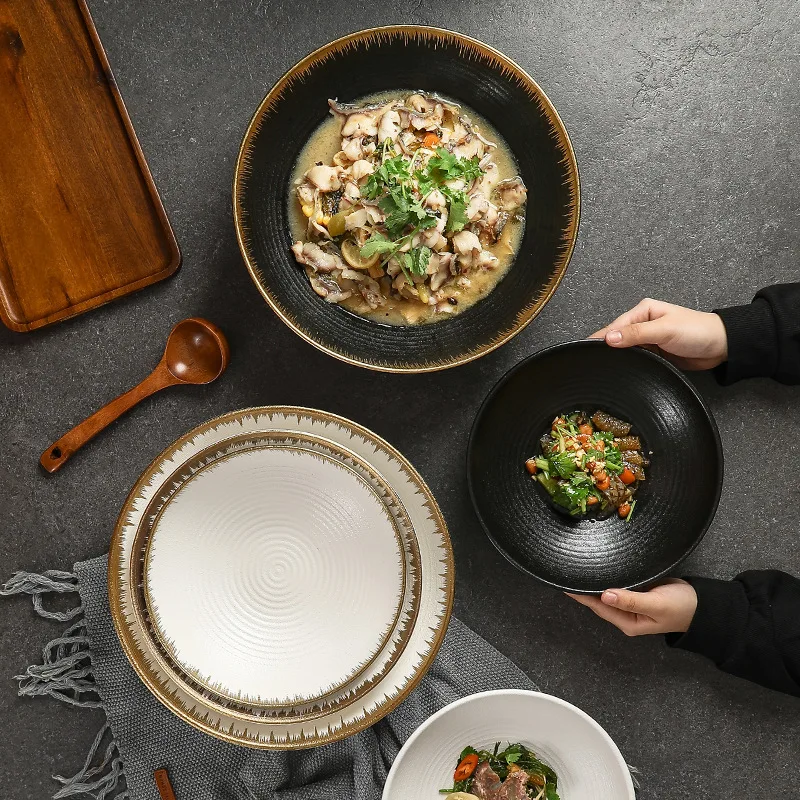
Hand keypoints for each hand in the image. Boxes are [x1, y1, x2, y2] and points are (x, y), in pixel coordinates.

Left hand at [566, 579, 697, 635]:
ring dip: (594, 583)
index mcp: (627, 622)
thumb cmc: (681, 607)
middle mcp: (625, 615)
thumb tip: (605, 595)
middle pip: (598, 601)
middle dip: (583, 589)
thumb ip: (631, 600)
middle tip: (567, 572)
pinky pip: (616, 586)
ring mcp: (630, 604)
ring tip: (577, 569)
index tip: (565, 584)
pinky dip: (606, 579)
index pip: (598, 606)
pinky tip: (599, 570)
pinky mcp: (636, 593)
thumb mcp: (656, 604)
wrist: (702, 605)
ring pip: (606, 593)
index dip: (581, 595)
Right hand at [592, 298, 727, 369]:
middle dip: (606, 350)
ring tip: (602, 370)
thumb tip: (608, 338)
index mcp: (643, 310)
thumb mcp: (664, 330)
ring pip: (625, 350)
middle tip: (591, 365)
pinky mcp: (654, 353)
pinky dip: (629, 364)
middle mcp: (643, 323)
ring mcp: (648, 339)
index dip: (601, 339)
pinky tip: (621, 371)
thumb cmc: (697, 331)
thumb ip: (636, 334)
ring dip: (617, 358)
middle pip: (617, 338)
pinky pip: (636, 359)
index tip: (586, 351)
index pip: (615, 326)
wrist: (722, 346)